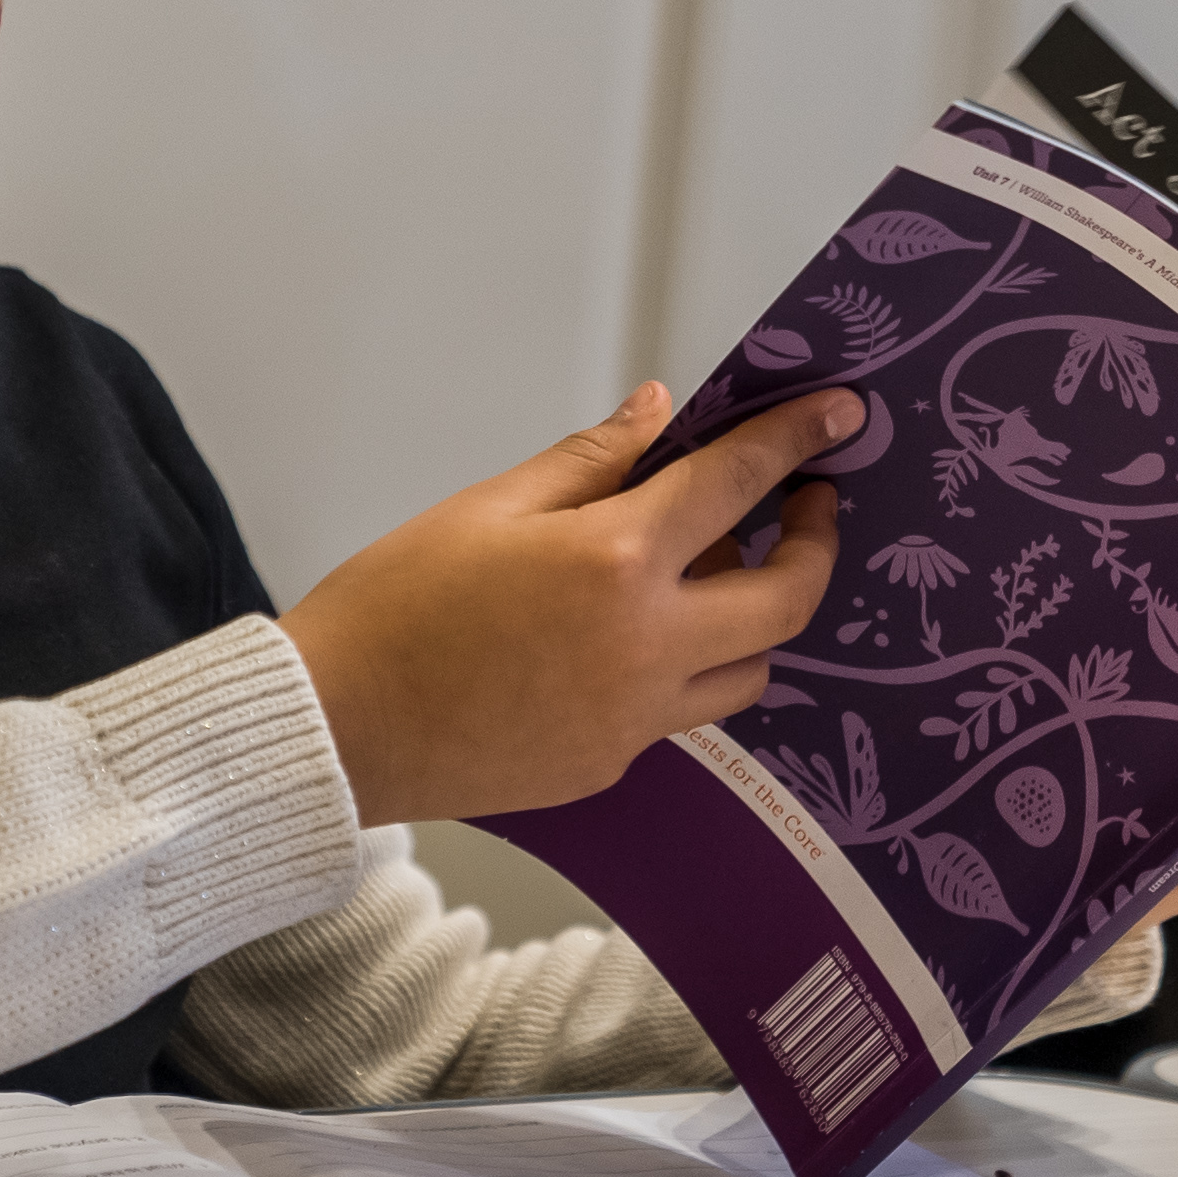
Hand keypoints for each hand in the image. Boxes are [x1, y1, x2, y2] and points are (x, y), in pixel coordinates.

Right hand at [278, 383, 858, 827]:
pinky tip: (630, 637)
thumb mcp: (489, 506)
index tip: (839, 415)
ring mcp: (636, 717)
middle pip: (787, 599)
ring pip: (749, 671)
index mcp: (614, 561)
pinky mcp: (611, 764)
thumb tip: (657, 413)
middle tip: (807, 504)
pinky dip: (681, 667)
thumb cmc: (394, 607)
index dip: (796, 440)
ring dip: (755, 618)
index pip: (737, 484)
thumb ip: (589, 460)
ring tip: (716, 576)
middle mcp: (646, 646)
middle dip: (815, 542)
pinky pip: (681, 712)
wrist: (338, 728)